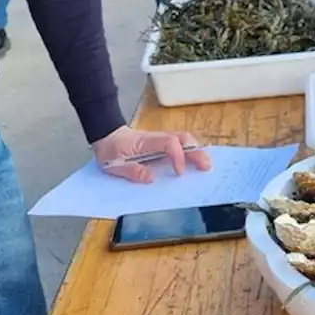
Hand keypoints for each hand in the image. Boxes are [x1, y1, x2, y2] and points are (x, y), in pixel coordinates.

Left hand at [93, 126, 211, 182]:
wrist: (107, 136)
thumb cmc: (111, 150)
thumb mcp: (114, 164)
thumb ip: (132, 171)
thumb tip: (151, 178)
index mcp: (146, 142)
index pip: (169, 143)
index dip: (178, 156)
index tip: (179, 173)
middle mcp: (158, 139)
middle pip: (183, 139)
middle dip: (197, 152)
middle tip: (206, 167)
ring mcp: (162, 141)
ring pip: (185, 140)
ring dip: (197, 152)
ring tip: (206, 166)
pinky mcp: (163, 146)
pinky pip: (181, 145)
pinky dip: (192, 152)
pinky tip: (198, 163)